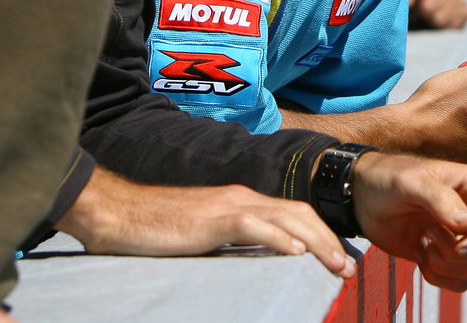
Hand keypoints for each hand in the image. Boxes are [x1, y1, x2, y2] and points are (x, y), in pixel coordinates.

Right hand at [56, 168, 354, 277]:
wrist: (117, 211)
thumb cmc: (155, 229)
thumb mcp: (204, 237)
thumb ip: (233, 244)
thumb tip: (259, 265)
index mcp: (242, 202)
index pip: (294, 216)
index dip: (322, 236)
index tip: (341, 260)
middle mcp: (242, 197)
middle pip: (300, 215)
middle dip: (330, 241)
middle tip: (349, 269)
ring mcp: (227, 205)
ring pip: (285, 218)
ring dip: (316, 242)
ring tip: (336, 265)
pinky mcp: (210, 218)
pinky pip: (252, 225)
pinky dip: (277, 238)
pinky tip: (294, 253)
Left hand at [351, 153, 466, 291]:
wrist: (364, 196)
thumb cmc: (389, 179)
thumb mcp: (412, 182)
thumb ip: (440, 199)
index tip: (459, 243)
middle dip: (460, 253)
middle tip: (429, 234)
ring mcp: (461, 236)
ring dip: (447, 265)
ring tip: (424, 243)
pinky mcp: (445, 256)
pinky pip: (458, 282)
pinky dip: (439, 279)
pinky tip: (420, 259)